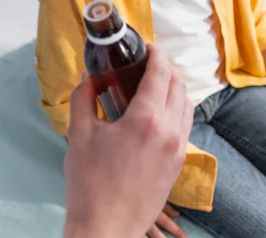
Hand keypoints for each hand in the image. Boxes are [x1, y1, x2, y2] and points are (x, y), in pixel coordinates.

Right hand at [64, 44, 193, 237]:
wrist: (107, 228)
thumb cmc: (89, 183)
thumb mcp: (78, 135)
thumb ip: (83, 98)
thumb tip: (88, 76)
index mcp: (145, 120)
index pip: (160, 73)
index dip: (156, 54)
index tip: (147, 47)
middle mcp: (168, 130)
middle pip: (177, 84)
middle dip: (166, 66)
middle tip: (149, 61)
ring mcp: (178, 147)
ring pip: (187, 103)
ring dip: (175, 86)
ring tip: (156, 82)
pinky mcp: (179, 162)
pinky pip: (186, 123)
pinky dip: (178, 107)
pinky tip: (161, 109)